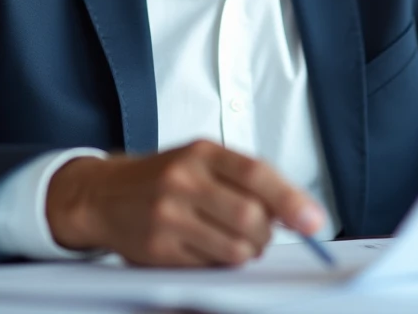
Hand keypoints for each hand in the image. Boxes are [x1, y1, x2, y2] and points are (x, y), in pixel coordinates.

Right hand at [44, 140, 325, 266]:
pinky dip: (219, 262)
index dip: (290, 200)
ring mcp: (167, 216)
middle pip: (250, 218)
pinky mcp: (157, 249)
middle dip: (267, 234)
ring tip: (234, 240)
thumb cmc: (164, 177)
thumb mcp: (202, 160)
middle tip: (262, 234)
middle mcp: (183, 180)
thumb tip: (295, 210)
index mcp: (202, 152)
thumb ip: (245, 178)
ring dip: (247, 251)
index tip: (313, 221)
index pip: (256, 174)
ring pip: (234, 248)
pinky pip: (210, 266)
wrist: (103, 194)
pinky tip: (206, 247)